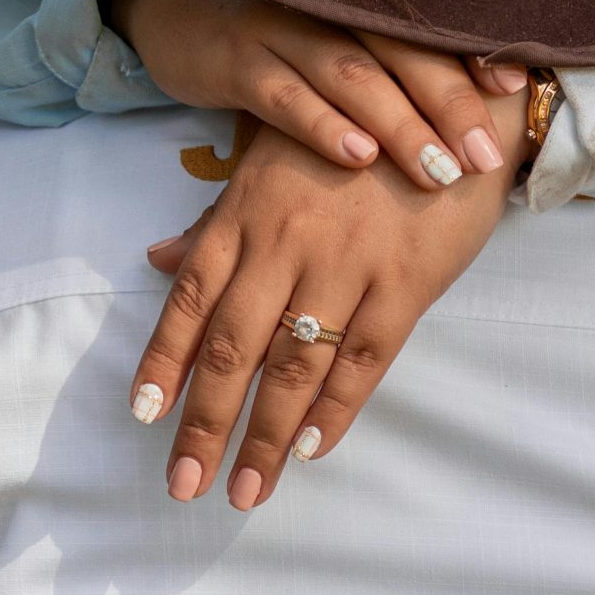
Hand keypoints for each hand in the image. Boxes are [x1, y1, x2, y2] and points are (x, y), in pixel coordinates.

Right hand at [104, 0, 526, 192]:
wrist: (171, 10)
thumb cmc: (270, 40)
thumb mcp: (327, 40)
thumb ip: (382, 65)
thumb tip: (464, 114)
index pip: (426, 23)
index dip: (472, 53)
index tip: (516, 89)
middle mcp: (323, 4)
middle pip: (400, 50)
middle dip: (449, 104)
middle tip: (487, 158)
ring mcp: (277, 27)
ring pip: (351, 75)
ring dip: (398, 125)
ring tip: (438, 172)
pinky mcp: (232, 59)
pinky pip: (284, 95)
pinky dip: (322, 126)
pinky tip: (356, 158)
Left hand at [131, 85, 530, 506]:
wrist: (449, 102)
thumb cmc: (350, 137)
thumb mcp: (269, 161)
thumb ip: (215, 220)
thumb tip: (156, 261)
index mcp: (245, 215)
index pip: (190, 301)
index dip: (164, 362)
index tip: (144, 417)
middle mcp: (286, 244)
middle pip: (232, 349)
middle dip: (204, 424)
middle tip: (182, 485)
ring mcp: (346, 265)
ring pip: (293, 367)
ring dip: (264, 438)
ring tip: (243, 491)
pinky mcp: (406, 282)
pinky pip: (364, 359)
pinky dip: (336, 409)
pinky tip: (309, 450)